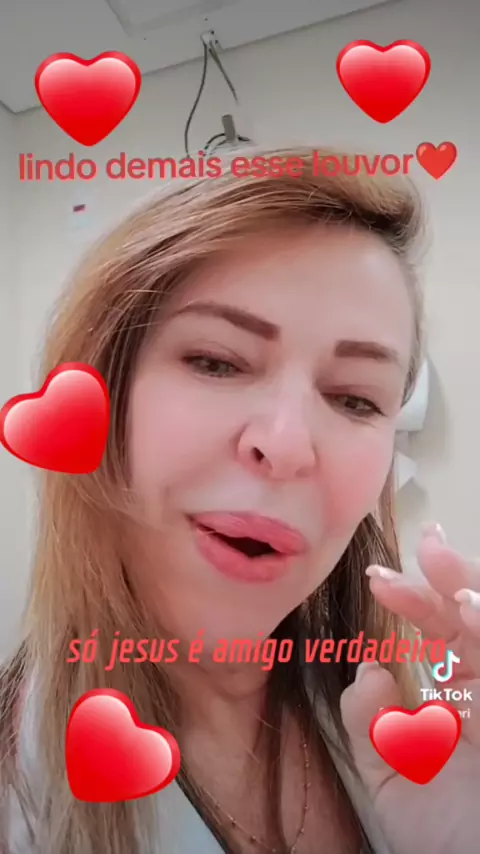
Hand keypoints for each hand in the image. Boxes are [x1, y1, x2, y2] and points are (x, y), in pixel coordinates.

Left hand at [340, 524, 479, 853]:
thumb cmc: (445, 840)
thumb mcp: (393, 779)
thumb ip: (371, 724)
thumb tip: (367, 666)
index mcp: (463, 698)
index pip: (442, 632)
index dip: (413, 600)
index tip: (376, 579)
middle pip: (477, 616)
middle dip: (453, 576)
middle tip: (427, 544)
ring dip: (478, 593)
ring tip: (448, 576)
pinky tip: (470, 611)